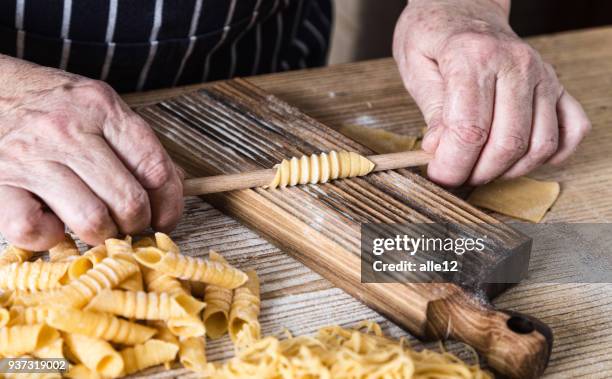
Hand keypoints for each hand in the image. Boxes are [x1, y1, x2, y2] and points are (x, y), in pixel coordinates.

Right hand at [0, 56, 183, 249]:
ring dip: (101, 234)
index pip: (155, 168)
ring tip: (96, 225)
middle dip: (136, 224)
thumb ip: (135, 143)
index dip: (170, 205)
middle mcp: (68, 130)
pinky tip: (52, 221)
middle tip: (128, 224)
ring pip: (92, 221)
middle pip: (128, 201)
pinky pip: (35, 231)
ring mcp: (31, 157)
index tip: (165, 219)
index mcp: (101, 107)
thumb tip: (175, 186)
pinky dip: (50, 237)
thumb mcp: (96, 105)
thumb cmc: (47, 103)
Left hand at [393, 0, 590, 185]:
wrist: (463, 9)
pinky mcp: (557, 86)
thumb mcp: (415, 66)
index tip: (438, 175)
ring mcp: (543, 75)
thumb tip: (439, 149)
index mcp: (474, 56)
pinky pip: (572, 131)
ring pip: (541, 145)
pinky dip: (549, 155)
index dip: (453, 165)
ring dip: (509, 170)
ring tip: (481, 167)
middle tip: (456, 174)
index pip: (470, 130)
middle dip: (478, 173)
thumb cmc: (434, 37)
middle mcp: (516, 64)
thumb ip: (431, 110)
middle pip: (508, 143)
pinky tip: (519, 156)